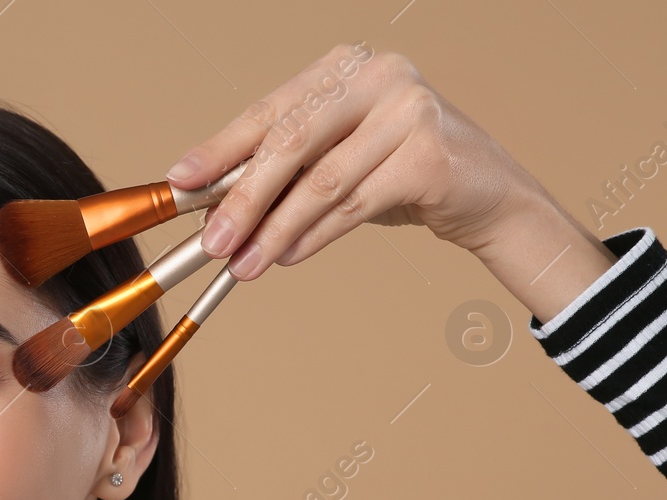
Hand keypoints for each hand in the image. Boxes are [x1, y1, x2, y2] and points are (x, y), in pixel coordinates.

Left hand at [166, 43, 545, 280]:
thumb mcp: (334, 161)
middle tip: (211, 242)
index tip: (180, 181)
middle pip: (290, 142)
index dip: (220, 148)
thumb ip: (283, 172)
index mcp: (344, 68)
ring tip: (243, 264)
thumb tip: (211, 206)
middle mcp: (378, 76)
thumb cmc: (399, 173)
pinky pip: (355, 204)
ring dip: (274, 229)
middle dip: (243, 198)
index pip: (269, 110)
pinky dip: (315, 236)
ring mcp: (409, 110)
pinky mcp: (430, 154)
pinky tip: (287, 256)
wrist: (486, 194)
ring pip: (321, 180)